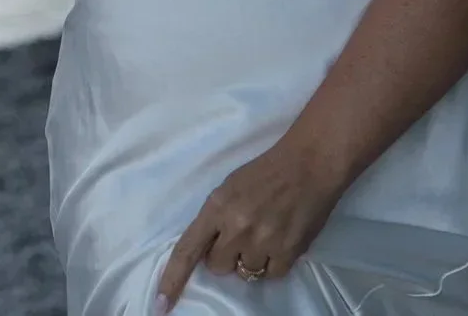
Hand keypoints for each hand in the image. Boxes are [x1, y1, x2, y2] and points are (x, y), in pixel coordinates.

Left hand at [157, 136, 349, 307]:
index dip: (172, 279)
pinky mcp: (289, 252)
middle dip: (223, 257)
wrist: (308, 165)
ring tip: (264, 234)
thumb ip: (215, 220)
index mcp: (216, 207)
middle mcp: (236, 227)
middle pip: (216, 266)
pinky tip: (279, 241)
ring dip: (251, 260)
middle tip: (239, 236)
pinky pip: (271, 275)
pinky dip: (273, 264)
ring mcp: (263, 241)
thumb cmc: (264, 173)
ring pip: (245, 273)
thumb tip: (205, 251)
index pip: (187, 250)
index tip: (159, 304)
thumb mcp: (228, 189)